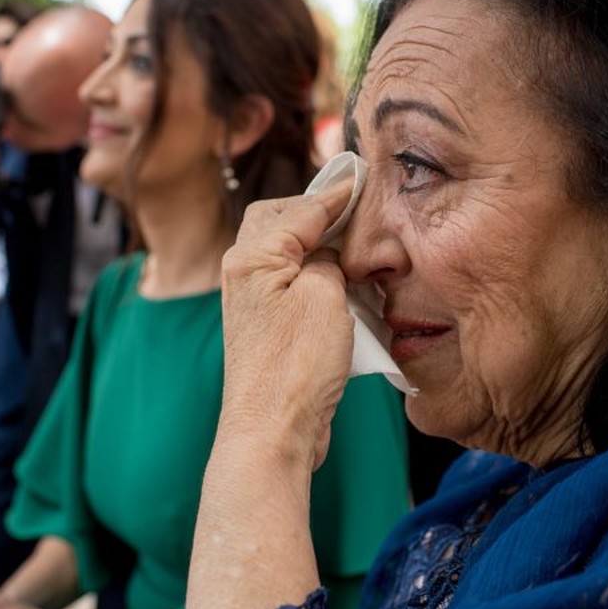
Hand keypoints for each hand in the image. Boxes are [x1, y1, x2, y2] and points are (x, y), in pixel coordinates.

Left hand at [218, 183, 355, 470]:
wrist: (273, 432)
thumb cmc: (295, 366)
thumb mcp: (325, 296)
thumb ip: (329, 259)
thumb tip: (329, 252)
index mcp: (251, 256)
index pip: (302, 207)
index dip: (337, 193)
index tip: (363, 176)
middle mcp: (244, 273)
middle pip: (280, 220)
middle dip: (317, 211)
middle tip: (356, 210)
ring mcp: (253, 302)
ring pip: (286, 253)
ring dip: (318, 247)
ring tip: (355, 247)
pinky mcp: (267, 328)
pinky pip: (292, 285)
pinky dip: (318, 278)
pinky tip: (346, 287)